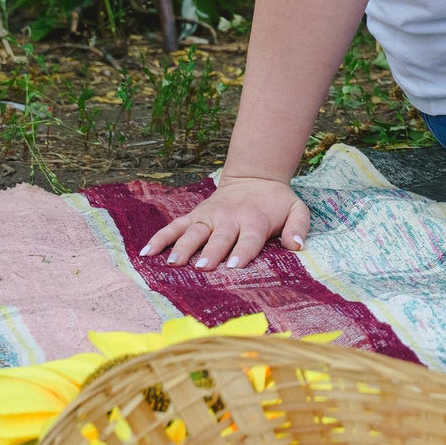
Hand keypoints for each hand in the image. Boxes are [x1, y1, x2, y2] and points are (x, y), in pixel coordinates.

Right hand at [139, 174, 310, 269]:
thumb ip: (299, 226)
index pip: (249, 239)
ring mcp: (209, 216)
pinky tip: (147, 252)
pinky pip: (175, 226)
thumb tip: (297, 245)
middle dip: (211, 252)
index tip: (234, 266)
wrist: (255, 177)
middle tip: (203, 267)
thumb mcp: (296, 209)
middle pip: (219, 237)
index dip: (242, 252)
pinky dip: (160, 238)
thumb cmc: (276, 201)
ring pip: (194, 232)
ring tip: (172, 262)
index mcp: (255, 220)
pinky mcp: (195, 215)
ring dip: (183, 247)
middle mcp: (230, 219)